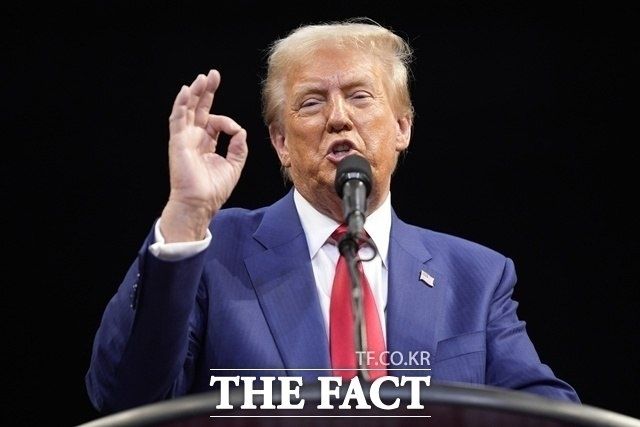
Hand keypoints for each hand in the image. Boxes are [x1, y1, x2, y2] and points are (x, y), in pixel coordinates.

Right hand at [160, 70, 247, 241]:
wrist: (200, 203)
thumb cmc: (214, 189)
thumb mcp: (233, 165)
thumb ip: (238, 146)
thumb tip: (240, 130)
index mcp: (207, 143)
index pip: (215, 122)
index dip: (227, 121)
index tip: (235, 130)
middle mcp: (194, 138)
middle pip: (199, 109)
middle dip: (206, 91)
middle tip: (213, 75)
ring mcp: (185, 139)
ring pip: (187, 110)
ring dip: (194, 93)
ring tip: (202, 78)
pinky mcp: (178, 141)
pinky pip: (177, 119)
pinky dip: (180, 104)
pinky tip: (185, 91)